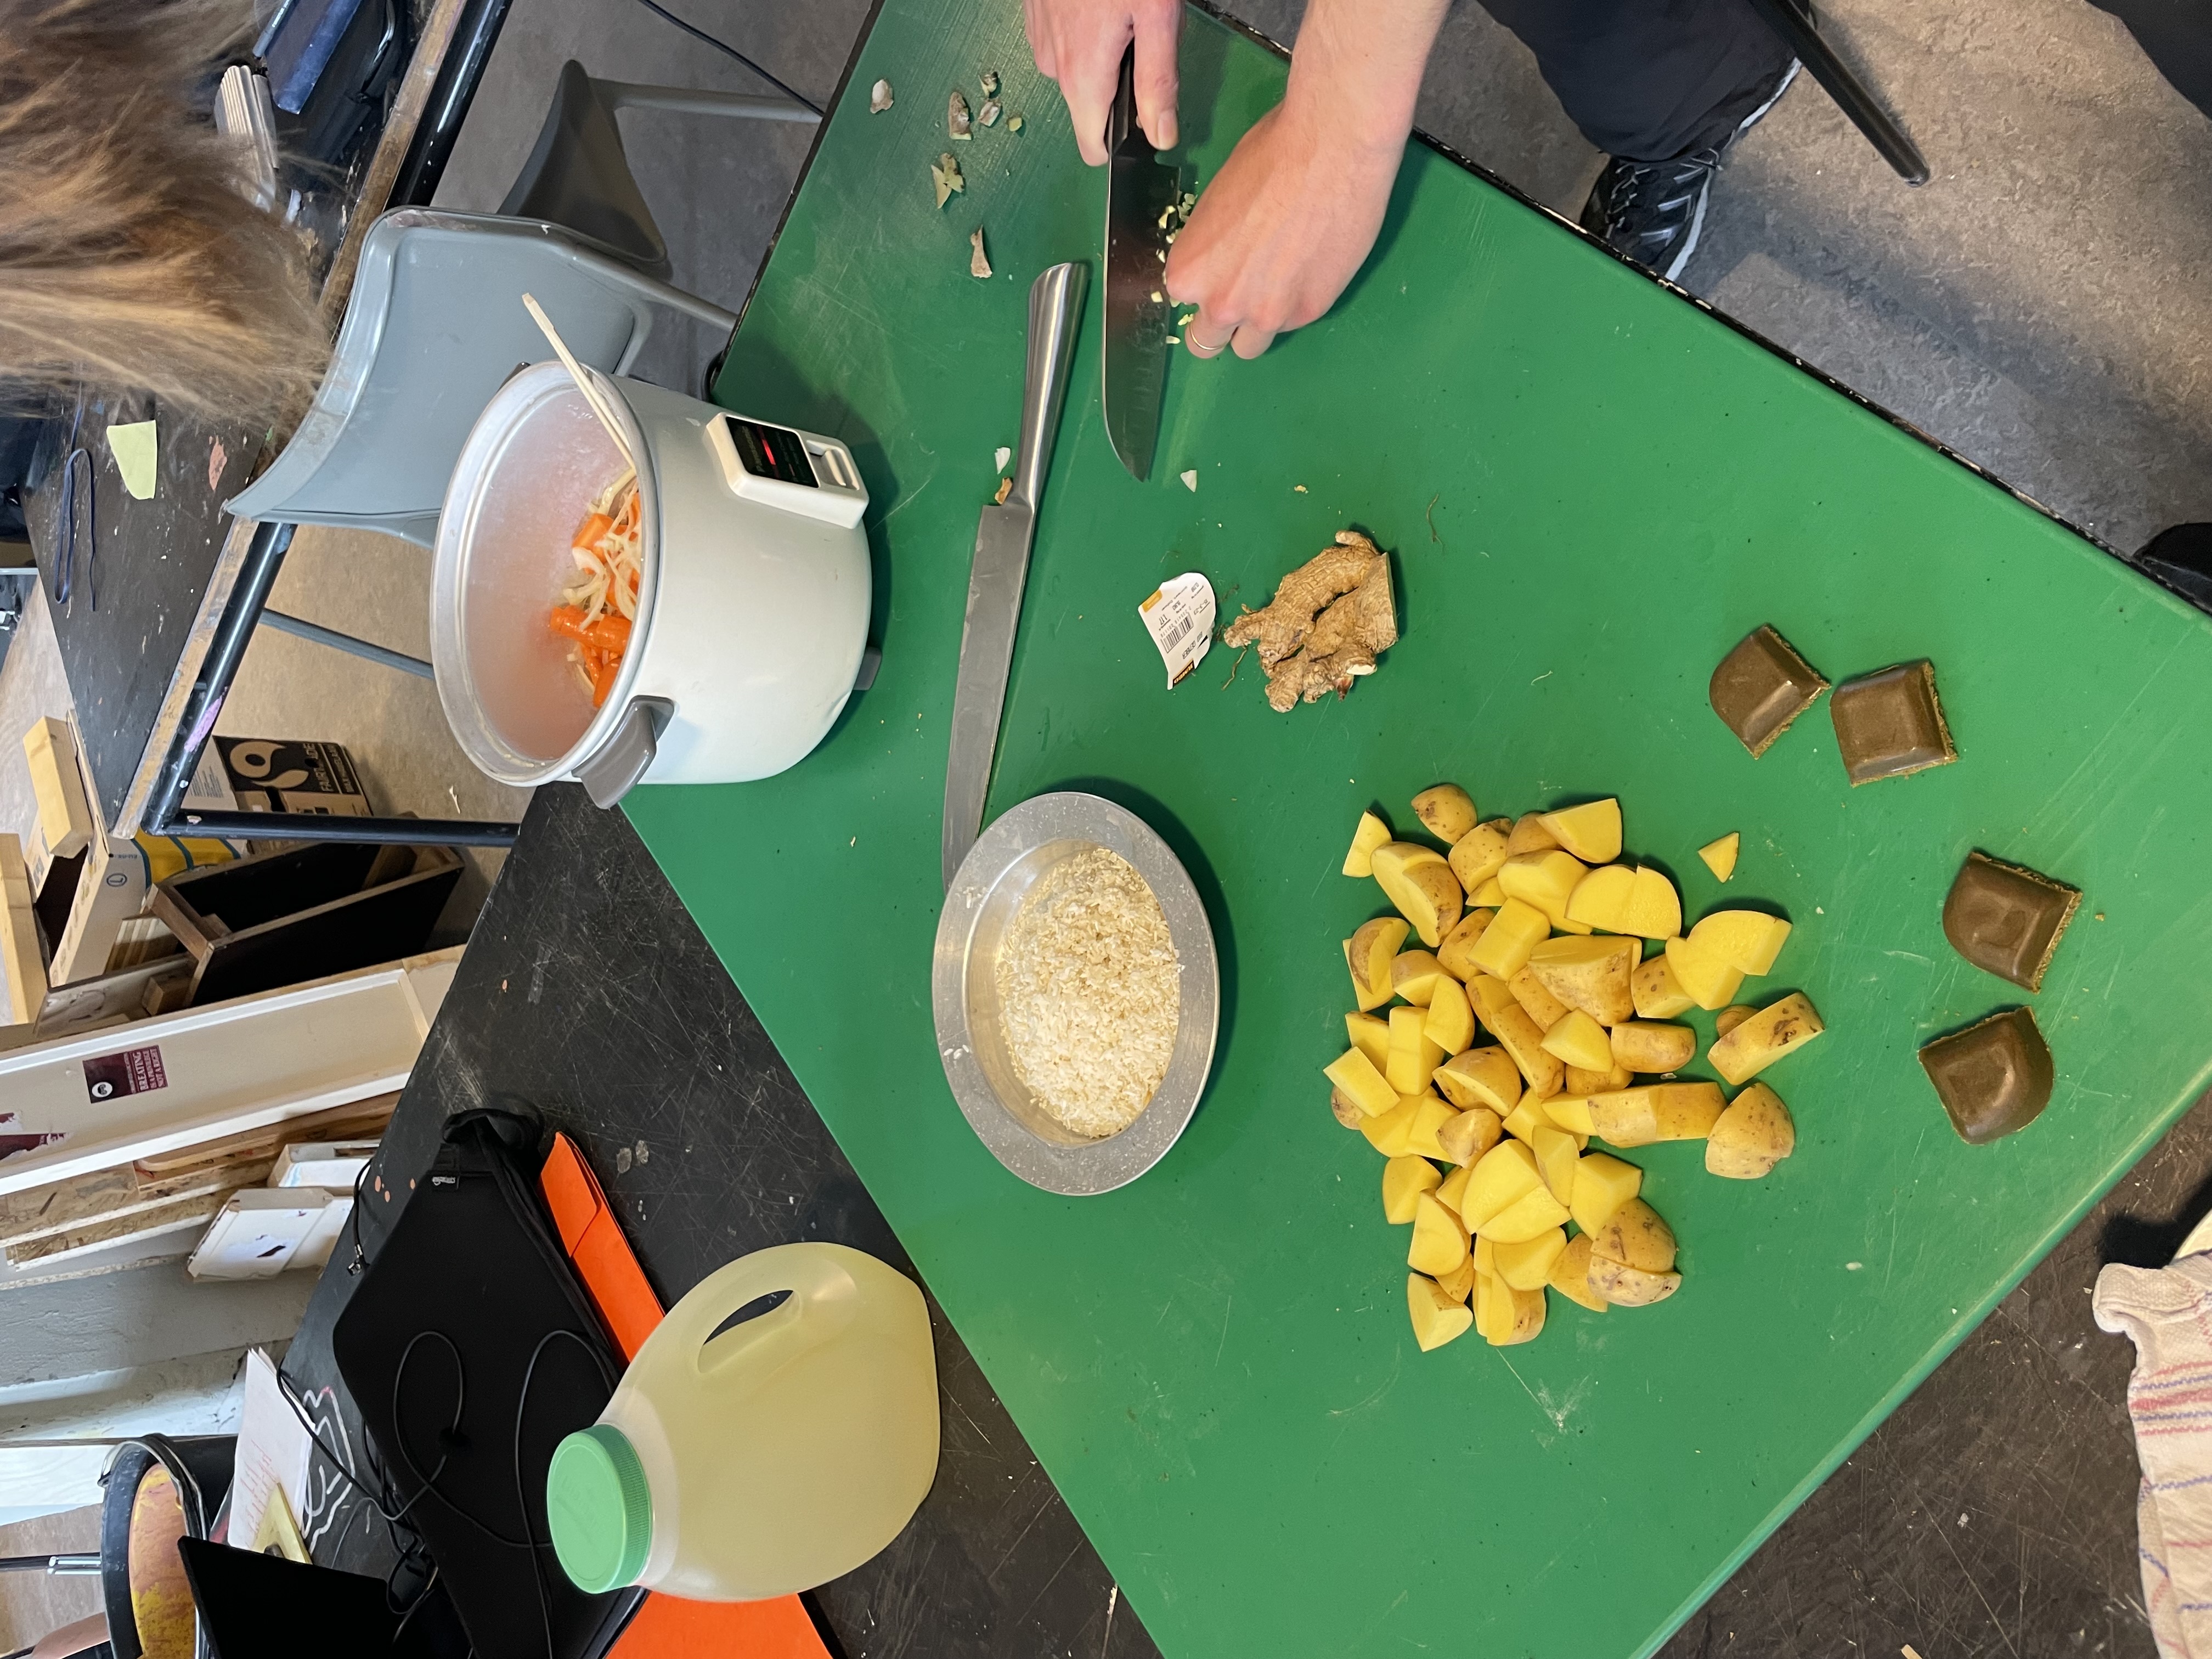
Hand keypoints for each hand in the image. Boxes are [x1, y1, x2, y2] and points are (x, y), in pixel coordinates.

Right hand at [1022, 0, 1179, 164]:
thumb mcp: (1157, 15)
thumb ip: (1159, 81)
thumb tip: (1162, 135)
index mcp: (1084, 76)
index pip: (1094, 148)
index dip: (1122, 143)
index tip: (1143, 118)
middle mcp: (1055, 67)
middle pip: (1094, 106)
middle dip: (1123, 83)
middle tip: (1144, 35)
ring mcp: (1042, 42)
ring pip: (1080, 73)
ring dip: (1104, 52)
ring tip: (1123, 10)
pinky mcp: (1037, 20)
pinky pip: (1065, 45)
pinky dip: (1086, 30)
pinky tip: (1100, 2)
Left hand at [1164, 101, 1401, 359]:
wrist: (1332, 145)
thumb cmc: (1271, 154)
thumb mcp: (1216, 203)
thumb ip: (1210, 248)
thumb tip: (1219, 260)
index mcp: (1188, 273)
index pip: (1183, 303)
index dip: (1203, 288)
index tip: (1220, 274)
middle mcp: (1221, 303)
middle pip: (1208, 342)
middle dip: (1221, 321)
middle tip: (1243, 291)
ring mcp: (1268, 314)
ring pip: (1251, 346)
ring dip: (1256, 323)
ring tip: (1277, 283)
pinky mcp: (1311, 311)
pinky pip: (1292, 324)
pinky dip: (1296, 305)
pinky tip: (1309, 266)